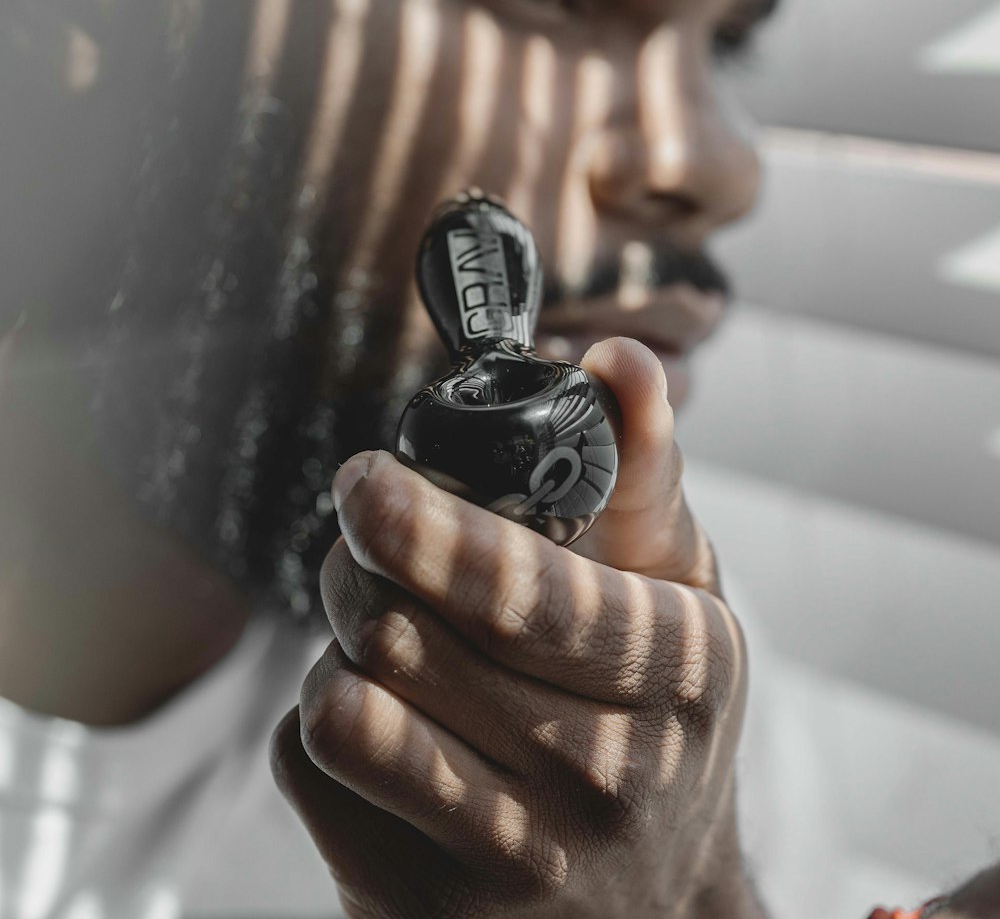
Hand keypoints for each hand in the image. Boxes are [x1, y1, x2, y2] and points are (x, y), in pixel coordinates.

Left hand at [270, 338, 759, 918]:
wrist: (656, 910)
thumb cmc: (661, 721)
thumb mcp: (679, 591)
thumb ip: (643, 470)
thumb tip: (619, 356)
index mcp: (668, 670)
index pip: (515, 590)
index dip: (418, 521)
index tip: (366, 477)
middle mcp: (599, 775)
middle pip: (400, 634)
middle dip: (356, 564)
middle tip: (367, 542)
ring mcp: (512, 859)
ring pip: (343, 707)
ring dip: (335, 646)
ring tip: (377, 634)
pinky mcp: (426, 908)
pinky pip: (312, 775)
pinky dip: (320, 722)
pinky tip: (380, 719)